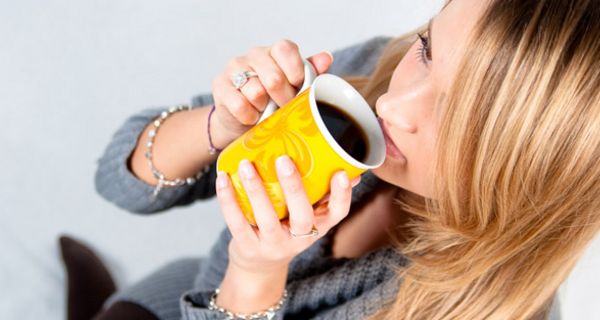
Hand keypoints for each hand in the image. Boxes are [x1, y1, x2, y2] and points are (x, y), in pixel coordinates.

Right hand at [210, 39, 333, 143]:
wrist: (245, 121)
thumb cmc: (275, 101)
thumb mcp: (297, 88)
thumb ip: (311, 72)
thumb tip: (327, 58)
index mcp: (275, 51)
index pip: (286, 49)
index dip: (296, 74)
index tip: (299, 89)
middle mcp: (254, 55)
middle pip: (274, 77)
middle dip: (284, 100)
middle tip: (284, 108)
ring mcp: (234, 69)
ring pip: (256, 93)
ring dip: (265, 110)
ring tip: (265, 111)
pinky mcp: (220, 86)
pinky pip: (240, 105)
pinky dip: (249, 117)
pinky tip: (251, 117)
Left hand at [215, 155, 359, 273]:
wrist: (260, 267)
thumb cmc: (287, 229)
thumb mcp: (309, 217)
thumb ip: (322, 194)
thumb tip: (349, 167)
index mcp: (319, 226)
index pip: (338, 213)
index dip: (342, 195)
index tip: (340, 172)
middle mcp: (300, 239)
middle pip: (302, 215)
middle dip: (293, 187)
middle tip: (283, 159)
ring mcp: (274, 245)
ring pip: (267, 218)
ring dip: (256, 189)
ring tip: (247, 164)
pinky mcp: (249, 248)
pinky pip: (237, 223)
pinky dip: (229, 200)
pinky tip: (223, 178)